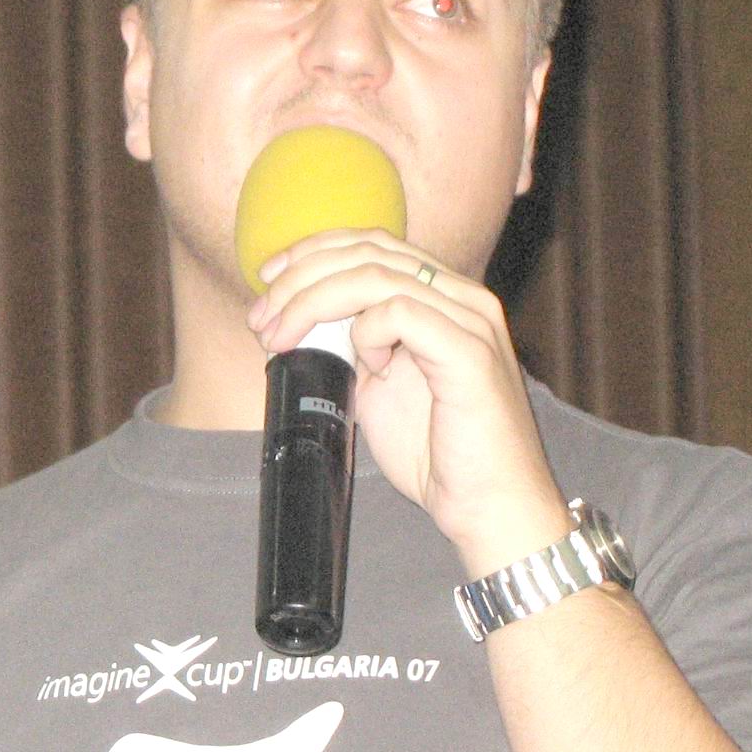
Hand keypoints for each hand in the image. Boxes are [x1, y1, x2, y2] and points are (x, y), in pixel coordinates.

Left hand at [246, 229, 569, 573]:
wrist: (489, 508)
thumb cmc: (438, 454)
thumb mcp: (379, 386)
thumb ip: (352, 346)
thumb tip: (299, 322)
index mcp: (444, 297)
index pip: (373, 243)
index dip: (313, 252)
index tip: (267, 280)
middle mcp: (463, 298)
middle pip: (368, 251)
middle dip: (300, 277)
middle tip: (261, 318)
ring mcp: (472, 321)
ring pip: (375, 275)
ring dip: (311, 302)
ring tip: (279, 337)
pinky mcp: (471, 353)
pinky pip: (400, 312)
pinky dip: (365, 331)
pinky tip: (364, 364)